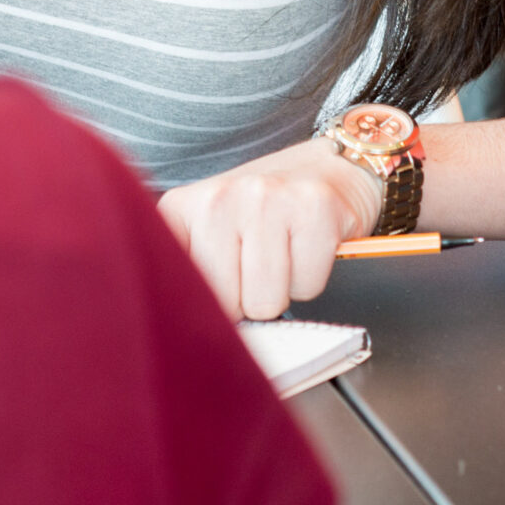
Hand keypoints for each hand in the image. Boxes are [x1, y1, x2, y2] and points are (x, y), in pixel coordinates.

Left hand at [158, 138, 383, 320]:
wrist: (329, 171)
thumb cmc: (265, 214)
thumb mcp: (209, 235)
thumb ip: (189, 275)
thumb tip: (185, 333)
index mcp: (181, 208)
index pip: (175, 292)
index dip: (206, 309)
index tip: (219, 292)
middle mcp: (218, 197)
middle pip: (227, 304)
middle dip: (247, 298)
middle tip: (259, 264)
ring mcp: (266, 197)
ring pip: (267, 302)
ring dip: (281, 289)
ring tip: (283, 254)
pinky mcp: (313, 206)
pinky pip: (307, 286)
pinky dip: (312, 276)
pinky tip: (307, 246)